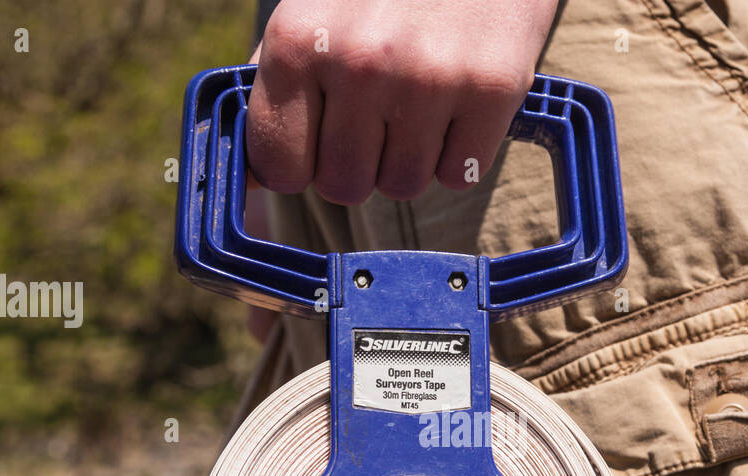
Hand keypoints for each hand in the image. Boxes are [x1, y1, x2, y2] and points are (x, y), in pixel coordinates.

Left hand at [246, 0, 558, 205]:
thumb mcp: (311, 16)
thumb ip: (278, 92)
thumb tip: (257, 181)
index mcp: (298, 41)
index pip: (280, 169)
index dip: (302, 163)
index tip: (320, 140)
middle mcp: (359, 62)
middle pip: (344, 187)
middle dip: (361, 163)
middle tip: (380, 113)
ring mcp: (428, 78)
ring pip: (403, 185)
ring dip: (412, 157)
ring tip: (422, 98)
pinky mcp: (491, 89)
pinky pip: (460, 175)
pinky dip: (462, 151)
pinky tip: (460, 100)